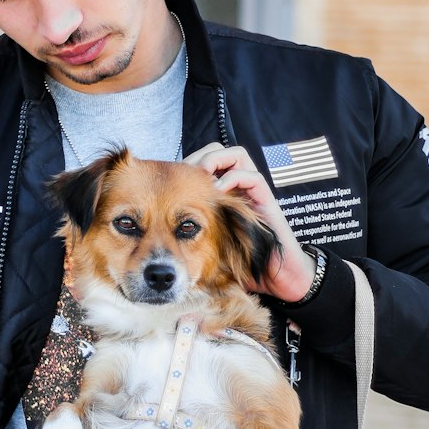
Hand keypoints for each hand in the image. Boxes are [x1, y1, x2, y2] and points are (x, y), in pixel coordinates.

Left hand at [183, 143, 315, 301]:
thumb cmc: (241, 264)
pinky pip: (251, 176)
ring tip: (201, 179)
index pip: (204, 161)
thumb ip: (192, 228)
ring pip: (236, 155)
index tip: (171, 178)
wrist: (274, 277)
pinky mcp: (266, 201)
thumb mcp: (209, 244)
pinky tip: (218, 192)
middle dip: (198, 158)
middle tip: (184, 176)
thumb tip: (154, 225)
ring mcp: (253, 193)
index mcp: (223, 194)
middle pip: (217, 151)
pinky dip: (232, 179)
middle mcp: (238, 188)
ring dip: (216, 162)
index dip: (186, 164)